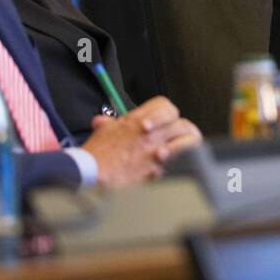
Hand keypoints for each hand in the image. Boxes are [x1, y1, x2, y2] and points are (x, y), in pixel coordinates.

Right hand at [83, 96, 202, 186]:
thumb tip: (105, 122)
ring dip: (187, 144)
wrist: (91, 175)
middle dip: (182, 129)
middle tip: (177, 136)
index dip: (167, 112)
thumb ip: (109, 123)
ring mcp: (156, 150)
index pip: (165, 105)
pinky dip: (178, 163)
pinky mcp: (159, 168)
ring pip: (189, 139)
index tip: (166, 120)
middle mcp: (150, 133)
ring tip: (181, 149)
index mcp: (137, 120)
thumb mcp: (102, 131)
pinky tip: (171, 164)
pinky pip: (180, 161)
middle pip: (182, 122)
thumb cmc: (96, 155)